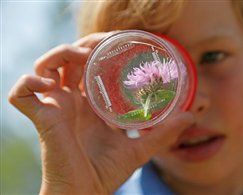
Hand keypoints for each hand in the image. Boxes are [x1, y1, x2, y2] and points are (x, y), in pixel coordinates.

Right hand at [8, 33, 194, 193]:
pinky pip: (21, 93)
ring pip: (45, 67)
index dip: (100, 51)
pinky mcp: (42, 118)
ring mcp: (56, 108)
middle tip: (102, 43)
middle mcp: (73, 102)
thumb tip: (190, 116)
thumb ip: (163, 133)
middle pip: (70, 61)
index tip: (119, 42)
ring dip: (60, 54)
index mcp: (92, 105)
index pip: (91, 68)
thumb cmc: (106, 173)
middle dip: (84, 45)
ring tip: (82, 56)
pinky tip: (49, 83)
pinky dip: (28, 83)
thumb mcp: (139, 149)